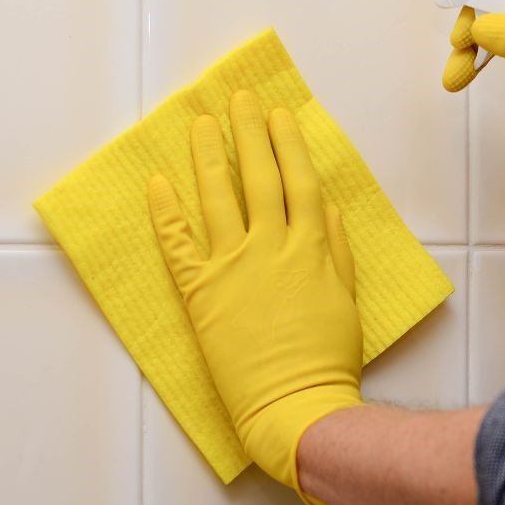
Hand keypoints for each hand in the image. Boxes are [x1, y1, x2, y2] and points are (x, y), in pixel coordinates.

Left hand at [147, 90, 362, 504]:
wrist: (295, 404)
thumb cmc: (328, 358)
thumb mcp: (346, 298)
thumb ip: (336, 249)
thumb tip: (326, 205)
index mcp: (310, 249)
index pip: (298, 182)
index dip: (288, 145)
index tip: (278, 116)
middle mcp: (270, 248)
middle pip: (259, 178)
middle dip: (250, 133)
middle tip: (239, 100)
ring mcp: (233, 268)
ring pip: (218, 199)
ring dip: (209, 157)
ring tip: (202, 124)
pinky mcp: (201, 294)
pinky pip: (178, 246)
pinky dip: (166, 213)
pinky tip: (158, 183)